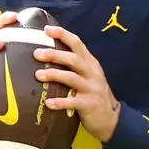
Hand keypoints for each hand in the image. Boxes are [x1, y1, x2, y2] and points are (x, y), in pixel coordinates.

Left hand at [33, 25, 120, 141]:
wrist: (111, 119)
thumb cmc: (92, 94)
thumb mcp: (88, 76)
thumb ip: (74, 65)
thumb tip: (48, 54)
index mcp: (90, 63)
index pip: (77, 43)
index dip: (62, 35)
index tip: (46, 30)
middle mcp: (92, 73)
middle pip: (73, 59)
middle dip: (54, 54)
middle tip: (37, 53)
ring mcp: (91, 89)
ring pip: (72, 78)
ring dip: (54, 75)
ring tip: (38, 75)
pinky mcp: (89, 105)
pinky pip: (73, 102)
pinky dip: (60, 102)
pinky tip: (48, 103)